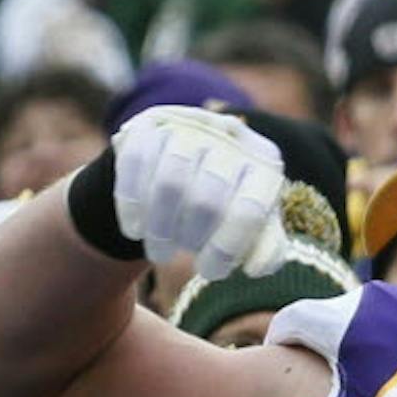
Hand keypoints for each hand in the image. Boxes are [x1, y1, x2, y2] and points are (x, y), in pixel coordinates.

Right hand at [112, 106, 287, 282]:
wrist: (182, 161)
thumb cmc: (225, 202)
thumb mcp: (252, 223)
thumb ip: (264, 248)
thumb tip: (258, 267)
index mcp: (264, 161)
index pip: (251, 211)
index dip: (227, 249)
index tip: (209, 273)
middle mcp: (230, 136)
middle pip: (207, 199)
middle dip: (190, 239)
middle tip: (180, 255)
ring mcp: (190, 125)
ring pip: (169, 183)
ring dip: (160, 228)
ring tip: (158, 251)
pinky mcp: (151, 124)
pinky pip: (136, 164)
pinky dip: (131, 205)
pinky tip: (134, 230)